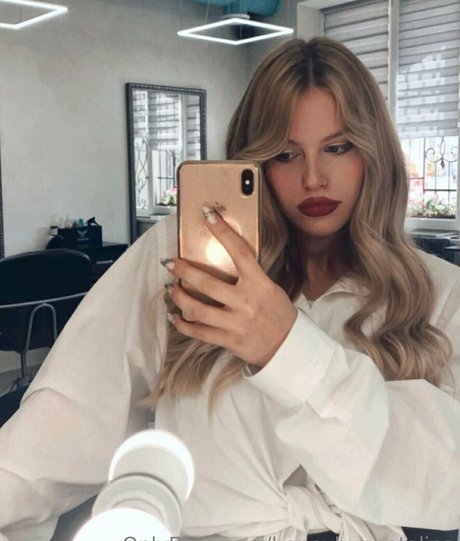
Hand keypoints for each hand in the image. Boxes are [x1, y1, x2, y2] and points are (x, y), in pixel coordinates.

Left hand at [163, 208, 296, 366]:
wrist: (289, 346)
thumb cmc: (278, 313)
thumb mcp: (270, 288)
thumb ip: (250, 276)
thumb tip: (224, 260)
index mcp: (259, 284)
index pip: (240, 252)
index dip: (223, 232)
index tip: (208, 215)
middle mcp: (246, 302)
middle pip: (207, 283)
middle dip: (184, 271)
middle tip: (170, 263)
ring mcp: (235, 323)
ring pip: (197, 309)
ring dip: (179, 297)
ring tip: (171, 288)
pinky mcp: (228, 340)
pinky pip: (199, 332)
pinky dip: (183, 325)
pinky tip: (175, 317)